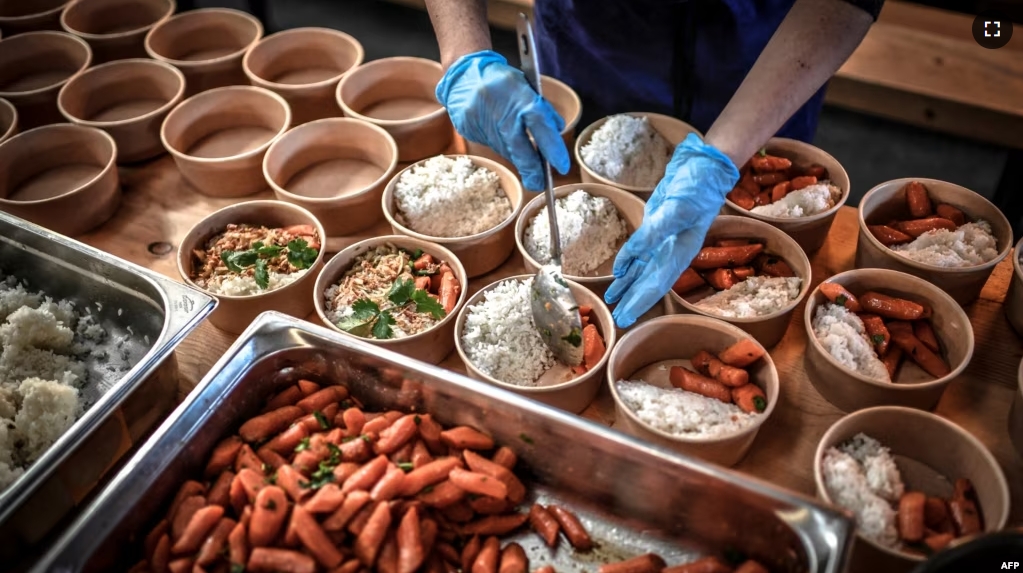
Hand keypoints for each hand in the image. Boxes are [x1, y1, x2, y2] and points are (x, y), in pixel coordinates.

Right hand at [436, 50, 569, 190]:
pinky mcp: (470, 129)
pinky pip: (492, 146)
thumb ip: (543, 109)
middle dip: (532, 169)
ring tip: (523, 156)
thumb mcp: (527, 86)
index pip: (540, 125)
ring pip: (506, 150)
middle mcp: (501, 111)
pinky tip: (503, 138)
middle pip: (519, 147)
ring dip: (518, 157)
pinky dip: (502, 148)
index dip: (552, 148)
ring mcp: (483, 122)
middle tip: (539, 183)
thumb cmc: (502, 81)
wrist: (464, 74)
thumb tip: (557, 132)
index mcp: (520, 97)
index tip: (562, 167)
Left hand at [604, 133, 740, 327]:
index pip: (657, 283)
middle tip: (618, 320)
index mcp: (680, 251)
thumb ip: (654, 232)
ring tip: (613, 302)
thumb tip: (635, 256)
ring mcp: (664, 240)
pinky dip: (629, 265)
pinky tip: (619, 275)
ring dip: (629, 287)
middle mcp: (672, 251)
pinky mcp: (656, 228)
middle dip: (634, 301)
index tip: (627, 318)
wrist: (703, 166)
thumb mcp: (677, 208)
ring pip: (643, 270)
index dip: (642, 301)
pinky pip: (640, 253)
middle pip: (649, 282)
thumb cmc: (697, 187)